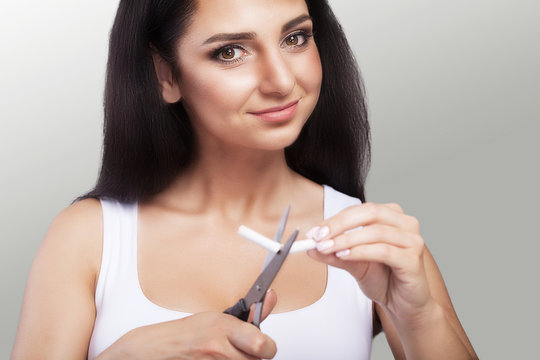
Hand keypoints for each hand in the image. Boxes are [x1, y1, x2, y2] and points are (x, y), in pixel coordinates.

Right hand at [96, 290, 277, 359]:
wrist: (152, 351)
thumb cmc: (184, 334)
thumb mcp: (217, 317)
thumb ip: (248, 315)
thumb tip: (271, 297)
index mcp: (223, 327)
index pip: (264, 346)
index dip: (268, 348)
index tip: (265, 345)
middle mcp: (218, 349)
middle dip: (251, 357)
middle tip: (239, 350)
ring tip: (224, 356)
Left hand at [307, 203, 433, 321]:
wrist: (404, 305)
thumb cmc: (384, 280)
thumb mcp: (353, 264)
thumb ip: (334, 253)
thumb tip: (310, 246)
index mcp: (391, 216)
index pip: (359, 210)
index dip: (334, 219)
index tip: (314, 232)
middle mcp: (405, 223)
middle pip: (369, 213)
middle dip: (339, 225)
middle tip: (318, 237)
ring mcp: (412, 240)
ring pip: (375, 232)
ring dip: (346, 239)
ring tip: (327, 248)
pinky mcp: (413, 259)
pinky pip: (383, 250)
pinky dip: (360, 252)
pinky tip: (344, 256)